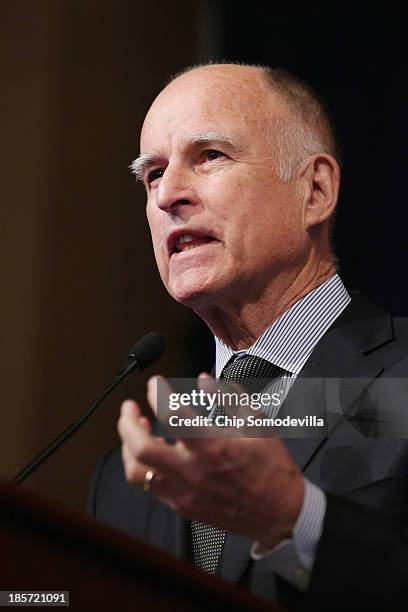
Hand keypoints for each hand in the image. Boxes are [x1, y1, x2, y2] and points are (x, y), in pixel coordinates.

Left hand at [117, 375, 304, 549]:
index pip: (171, 414)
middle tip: (128, 408)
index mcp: (213, 445)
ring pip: (137, 473)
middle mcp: (194, 470)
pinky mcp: (184, 506)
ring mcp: (185, 491)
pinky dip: (144, 467)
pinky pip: (151, 488)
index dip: (157, 393)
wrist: (281, 512)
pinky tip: (151, 454)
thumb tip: (205, 380)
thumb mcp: (257, 422)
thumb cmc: (271, 469)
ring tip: (134, 431)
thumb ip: (228, 397)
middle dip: (127, 422)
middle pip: (141, 447)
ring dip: (128, 447)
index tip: (155, 384)